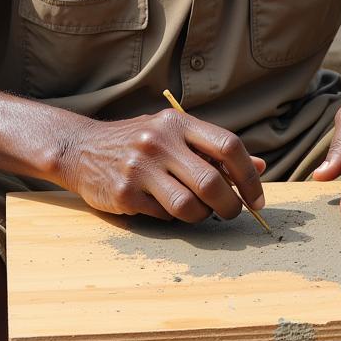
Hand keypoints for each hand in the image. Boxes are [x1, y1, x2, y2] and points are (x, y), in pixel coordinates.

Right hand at [63, 109, 265, 221]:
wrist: (81, 148)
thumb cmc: (137, 142)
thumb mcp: (174, 134)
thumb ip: (213, 150)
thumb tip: (260, 167)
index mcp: (177, 122)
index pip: (228, 146)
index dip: (249, 176)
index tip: (257, 198)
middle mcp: (159, 140)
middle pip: (213, 182)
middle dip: (231, 206)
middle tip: (232, 213)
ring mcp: (140, 167)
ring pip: (190, 206)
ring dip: (202, 216)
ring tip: (198, 211)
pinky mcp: (124, 192)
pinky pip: (164, 216)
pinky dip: (173, 218)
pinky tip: (163, 206)